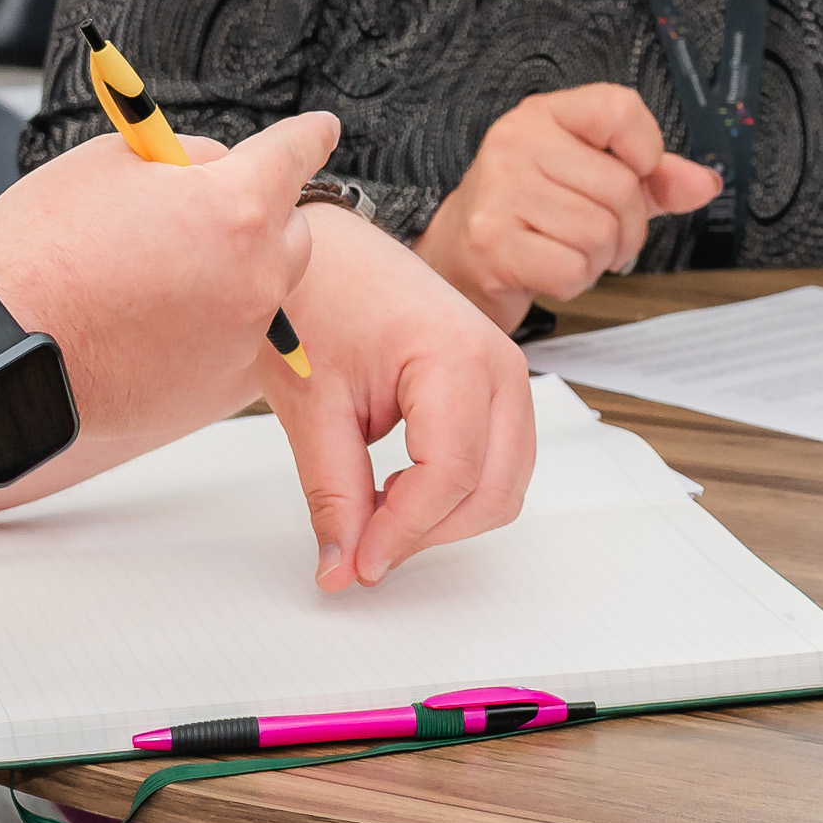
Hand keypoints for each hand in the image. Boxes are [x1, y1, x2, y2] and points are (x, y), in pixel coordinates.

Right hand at [0, 109, 340, 490]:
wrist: (1, 348)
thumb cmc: (42, 251)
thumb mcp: (111, 161)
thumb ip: (184, 156)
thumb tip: (216, 166)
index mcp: (235, 207)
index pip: (295, 154)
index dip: (310, 135)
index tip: (324, 129)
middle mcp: (256, 275)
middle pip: (290, 232)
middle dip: (257, 218)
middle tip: (195, 220)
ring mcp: (242, 337)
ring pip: (262, 291)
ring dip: (230, 277)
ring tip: (153, 280)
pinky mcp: (220, 387)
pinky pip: (233, 342)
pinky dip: (207, 329)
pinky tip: (149, 325)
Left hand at [255, 197, 539, 588]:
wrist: (325, 255)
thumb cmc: (317, 301)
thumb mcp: (315, 407)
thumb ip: (333, 494)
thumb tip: (342, 567)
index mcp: (456, 356)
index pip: (450, 474)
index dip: (404, 532)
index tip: (358, 564)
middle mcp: (499, 366)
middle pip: (494, 491)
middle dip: (429, 532)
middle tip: (364, 552)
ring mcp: (507, 376)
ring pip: (504, 486)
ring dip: (445, 518)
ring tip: (376, 510)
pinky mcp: (497, 388)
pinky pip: (499, 464)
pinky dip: (455, 494)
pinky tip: (398, 486)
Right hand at [417, 83, 726, 323]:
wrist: (455, 259)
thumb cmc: (526, 217)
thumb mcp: (589, 182)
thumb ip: (651, 180)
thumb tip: (704, 182)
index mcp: (544, 116)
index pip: (619, 108)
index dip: (646, 149)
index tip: (637, 175)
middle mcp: (517, 143)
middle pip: (622, 187)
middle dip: (627, 229)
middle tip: (601, 240)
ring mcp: (499, 191)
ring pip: (601, 233)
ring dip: (598, 259)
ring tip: (568, 253)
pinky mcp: (491, 242)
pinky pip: (573, 269)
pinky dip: (574, 282)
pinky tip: (550, 271)